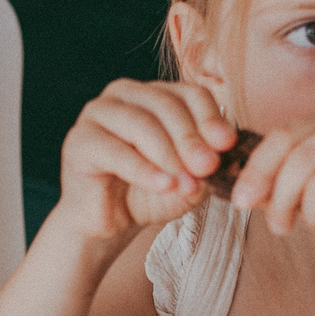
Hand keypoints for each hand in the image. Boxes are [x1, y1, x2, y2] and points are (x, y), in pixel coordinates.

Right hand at [56, 79, 235, 241]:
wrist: (107, 222)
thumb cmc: (147, 193)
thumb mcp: (187, 181)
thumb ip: (207, 170)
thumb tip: (234, 162)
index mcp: (155, 94)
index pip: (189, 93)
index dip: (210, 118)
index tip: (227, 145)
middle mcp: (124, 95)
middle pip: (166, 105)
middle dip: (191, 138)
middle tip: (208, 167)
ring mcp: (97, 114)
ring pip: (141, 124)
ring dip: (168, 155)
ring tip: (185, 182)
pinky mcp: (79, 141)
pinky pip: (115, 150)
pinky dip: (143, 169)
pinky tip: (162, 184)